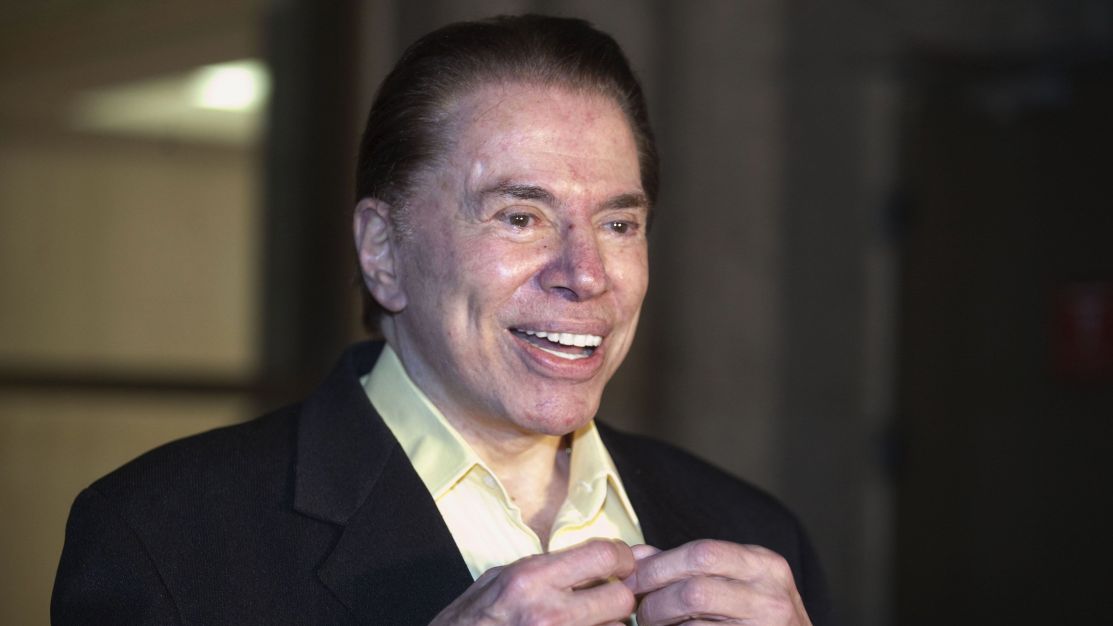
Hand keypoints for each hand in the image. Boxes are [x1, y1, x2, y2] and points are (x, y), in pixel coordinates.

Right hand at [430, 539, 636, 625]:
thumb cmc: (470, 620)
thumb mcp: (501, 578)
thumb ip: (550, 566)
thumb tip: (603, 557)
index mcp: (531, 579)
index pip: (604, 556)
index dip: (622, 558)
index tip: (619, 564)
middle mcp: (548, 613)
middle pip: (620, 598)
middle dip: (619, 597)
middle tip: (607, 598)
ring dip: (609, 625)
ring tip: (587, 621)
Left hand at [624, 540, 811, 625]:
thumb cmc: (760, 613)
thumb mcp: (737, 579)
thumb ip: (688, 564)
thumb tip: (637, 555)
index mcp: (765, 565)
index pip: (702, 554)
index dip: (658, 566)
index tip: (632, 577)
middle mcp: (769, 598)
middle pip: (694, 592)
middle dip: (654, 599)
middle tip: (636, 606)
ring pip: (692, 625)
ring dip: (660, 623)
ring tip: (650, 622)